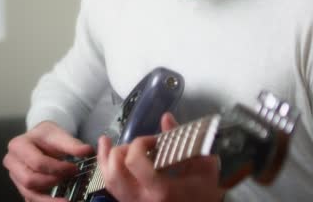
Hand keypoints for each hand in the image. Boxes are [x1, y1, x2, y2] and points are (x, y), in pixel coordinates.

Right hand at [3, 121, 93, 201]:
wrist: (40, 141)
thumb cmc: (46, 137)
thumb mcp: (58, 134)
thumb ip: (72, 144)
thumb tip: (87, 151)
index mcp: (18, 145)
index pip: (37, 162)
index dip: (57, 168)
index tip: (74, 168)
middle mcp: (11, 161)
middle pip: (29, 180)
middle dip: (53, 181)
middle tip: (70, 178)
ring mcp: (14, 176)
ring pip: (28, 193)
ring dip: (49, 198)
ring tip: (67, 198)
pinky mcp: (21, 187)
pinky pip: (31, 199)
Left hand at [97, 113, 224, 201]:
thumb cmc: (206, 193)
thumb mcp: (203, 166)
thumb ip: (184, 141)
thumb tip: (166, 118)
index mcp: (161, 190)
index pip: (134, 162)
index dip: (139, 144)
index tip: (153, 140)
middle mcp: (142, 200)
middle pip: (115, 172)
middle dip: (120, 151)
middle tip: (136, 145)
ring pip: (108, 180)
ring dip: (106, 158)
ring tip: (106, 142)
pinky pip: (112, 187)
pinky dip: (107, 170)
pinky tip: (108, 157)